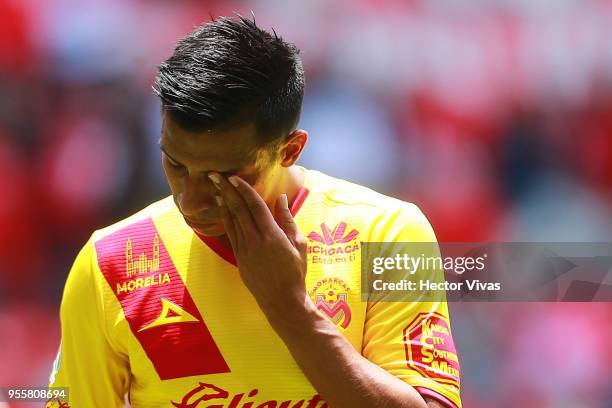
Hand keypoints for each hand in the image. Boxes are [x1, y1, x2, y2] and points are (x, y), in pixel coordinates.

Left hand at [208, 173, 308, 317]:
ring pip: (231, 220)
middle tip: (215, 175)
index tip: (234, 177)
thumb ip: (288, 220)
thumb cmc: (295, 272)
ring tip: (214, 187)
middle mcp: (255, 240)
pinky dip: (225, 218)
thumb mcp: (299, 244)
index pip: (255, 206)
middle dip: (226, 190)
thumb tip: (281, 199)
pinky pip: (230, 232)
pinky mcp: (239, 257)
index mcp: (272, 235)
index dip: (244, 190)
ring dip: (222, 201)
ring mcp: (244, 249)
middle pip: (238, 209)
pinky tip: (221, 208)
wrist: (282, 300)